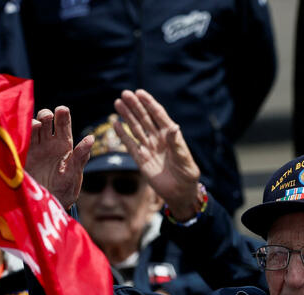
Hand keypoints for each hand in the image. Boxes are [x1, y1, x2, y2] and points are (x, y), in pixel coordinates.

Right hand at [26, 107, 93, 209]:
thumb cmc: (65, 188)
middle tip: (48, 117)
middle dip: (46, 115)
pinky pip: (19, 141)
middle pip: (46, 120)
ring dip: (33, 123)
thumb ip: (80, 156)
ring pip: (32, 127)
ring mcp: (34, 147)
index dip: (62, 115)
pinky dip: (20, 134)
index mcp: (63, 144)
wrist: (47, 203)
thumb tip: (91, 138)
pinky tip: (21, 133)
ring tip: (36, 126)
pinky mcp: (22, 155)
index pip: (63, 124)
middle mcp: (48, 142)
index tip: (62, 110)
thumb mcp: (74, 173)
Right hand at [112, 89, 202, 217]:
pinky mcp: (141, 159)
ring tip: (118, 103)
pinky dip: (123, 135)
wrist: (180, 192)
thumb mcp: (184, 159)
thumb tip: (174, 127)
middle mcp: (158, 139)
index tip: (140, 92)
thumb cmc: (187, 174)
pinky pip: (130, 145)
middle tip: (125, 94)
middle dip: (135, 106)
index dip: (149, 103)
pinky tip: (116, 123)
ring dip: (127, 116)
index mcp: (171, 135)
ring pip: (136, 128)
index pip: (159, 115)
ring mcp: (149, 148)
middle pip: (145, 118)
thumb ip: (177, 144)